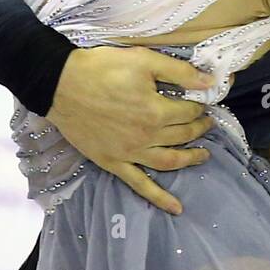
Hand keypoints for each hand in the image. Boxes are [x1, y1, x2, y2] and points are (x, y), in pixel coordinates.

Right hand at [50, 46, 217, 214]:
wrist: (61, 84)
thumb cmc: (102, 69)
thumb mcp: (143, 60)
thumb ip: (178, 72)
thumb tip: (209, 82)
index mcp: (155, 111)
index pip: (188, 113)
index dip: (198, 107)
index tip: (202, 103)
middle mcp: (146, 137)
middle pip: (182, 135)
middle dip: (198, 128)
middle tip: (206, 122)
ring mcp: (129, 154)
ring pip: (168, 161)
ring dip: (189, 159)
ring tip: (203, 155)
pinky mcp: (113, 163)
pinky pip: (140, 184)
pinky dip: (159, 198)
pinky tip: (176, 208)